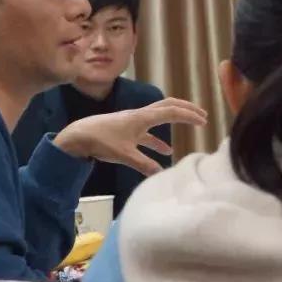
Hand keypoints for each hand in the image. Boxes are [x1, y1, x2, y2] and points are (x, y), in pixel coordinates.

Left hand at [53, 98, 207, 175]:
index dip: (188, 115)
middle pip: (167, 106)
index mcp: (141, 118)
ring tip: (190, 125)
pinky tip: (165, 151)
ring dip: (174, 120)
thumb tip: (162, 175)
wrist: (78, 136)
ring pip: (158, 116)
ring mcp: (132, 122)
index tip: (204, 121)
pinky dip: (159, 139)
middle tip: (202, 115)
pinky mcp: (125, 130)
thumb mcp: (124, 155)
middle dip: (185, 109)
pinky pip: (148, 132)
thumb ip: (144, 164)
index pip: (171, 111)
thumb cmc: (101, 141)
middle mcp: (139, 116)